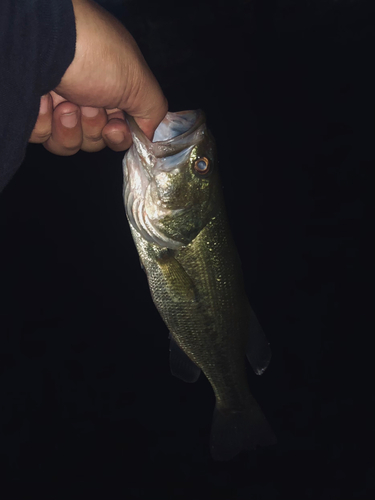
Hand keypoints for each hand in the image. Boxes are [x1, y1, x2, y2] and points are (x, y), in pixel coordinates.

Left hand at [29, 0, 166, 154]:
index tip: (113, 128)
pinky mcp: (33, 109)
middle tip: (88, 107)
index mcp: (114, 90)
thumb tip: (148, 133)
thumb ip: (153, 110)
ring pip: (68, 142)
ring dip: (69, 128)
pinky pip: (41, 134)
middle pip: (94, 140)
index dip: (118, 137)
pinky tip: (44, 100)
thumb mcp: (139, 82)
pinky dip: (44, 121)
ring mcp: (57, 102)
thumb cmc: (96, 56)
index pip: (119, 130)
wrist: (44, 41)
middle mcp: (87, 95)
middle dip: (92, 129)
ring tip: (65, 105)